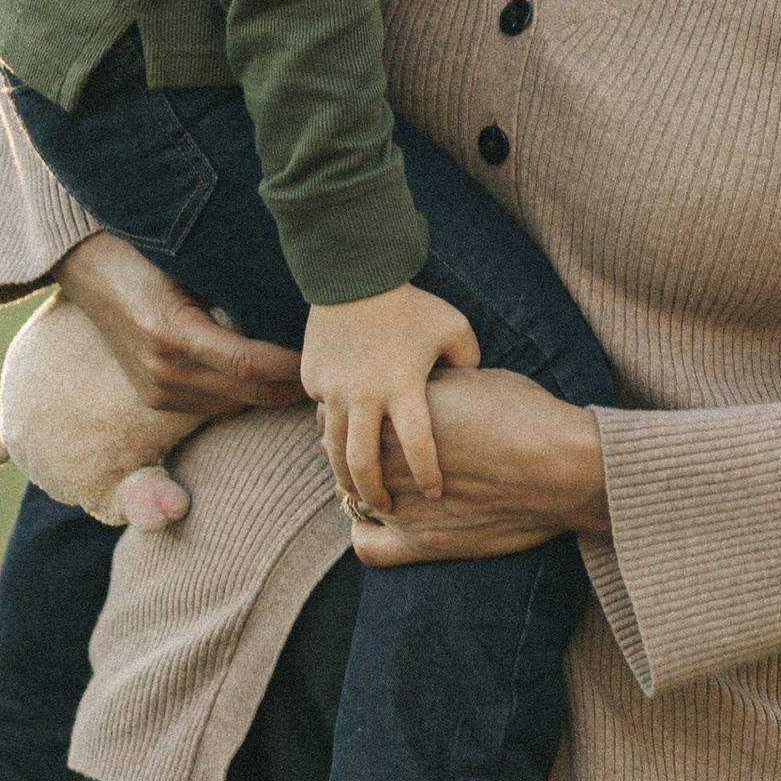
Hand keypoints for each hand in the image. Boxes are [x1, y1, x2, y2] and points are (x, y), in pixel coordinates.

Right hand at [52, 231, 308, 419]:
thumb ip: (236, 285)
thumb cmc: (145, 250)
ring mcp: (156, 389)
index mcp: (172, 332)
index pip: (251, 363)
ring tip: (311, 371)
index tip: (326, 349)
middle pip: (250, 392)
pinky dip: (246, 394)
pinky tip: (272, 377)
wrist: (86, 266)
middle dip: (296, 385)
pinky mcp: (154, 398)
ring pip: (236, 405)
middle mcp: (163, 370)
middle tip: (335, 368)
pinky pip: (214, 406)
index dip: (294, 363)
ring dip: (274, 393)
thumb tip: (296, 296)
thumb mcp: (190, 260)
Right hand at [301, 281, 481, 508]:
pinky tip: (339, 443)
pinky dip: (330, 431)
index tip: (434, 494)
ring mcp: (333, 390)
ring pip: (333, 448)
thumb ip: (468, 366)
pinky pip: (322, 413)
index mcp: (404, 388)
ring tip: (354, 492)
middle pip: (364, 463)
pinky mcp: (312, 379)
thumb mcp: (453, 330)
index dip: (427, 476)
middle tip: (384, 507)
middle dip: (374, 493)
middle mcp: (365, 396)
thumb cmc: (412, 304)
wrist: (354, 273)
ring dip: (344, 475)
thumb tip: (468, 395)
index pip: (418, 447)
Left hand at [344, 368, 610, 563]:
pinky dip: (367, 533)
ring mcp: (398, 503)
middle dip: (354, 447)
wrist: (561, 468)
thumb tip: (418, 384)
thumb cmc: (526, 416)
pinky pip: (366, 545)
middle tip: (381, 445)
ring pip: (351, 496)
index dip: (358, 406)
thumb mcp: (472, 380)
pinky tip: (385, 522)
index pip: (346, 406)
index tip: (375, 408)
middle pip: (339, 451)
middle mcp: (385, 458)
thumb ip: (431, 388)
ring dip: (363, 487)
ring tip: (392, 480)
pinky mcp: (418, 542)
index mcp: (394, 410)